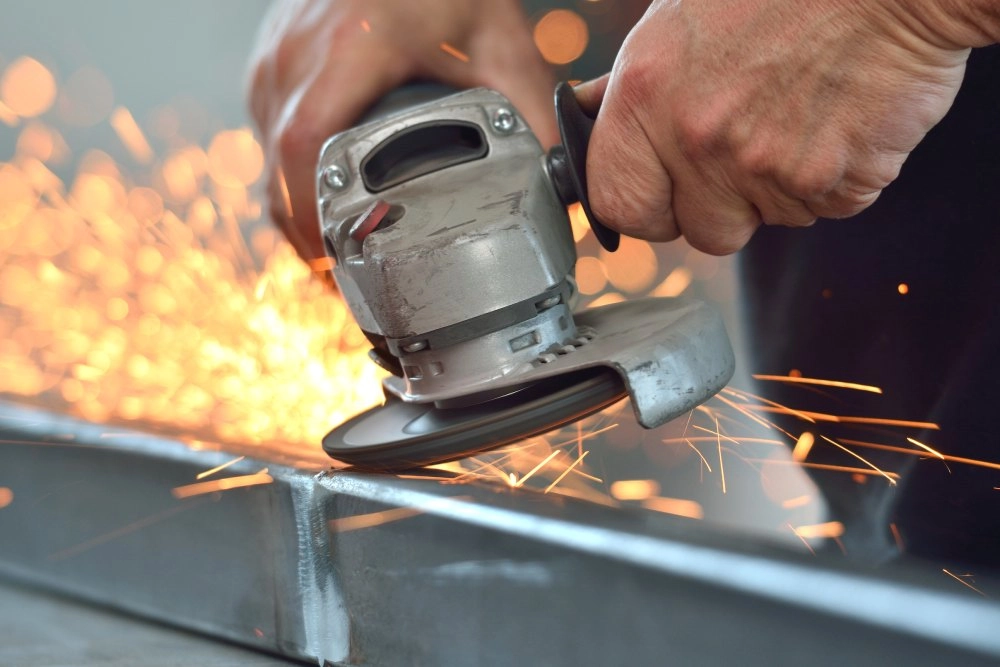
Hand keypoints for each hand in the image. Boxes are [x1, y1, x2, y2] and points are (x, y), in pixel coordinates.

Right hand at [248, 0, 556, 262]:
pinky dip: (292, 176)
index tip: (341, 255)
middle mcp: (297, 56)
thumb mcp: (498, 39)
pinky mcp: (271, 62)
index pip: (303, 147)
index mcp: (351, 48)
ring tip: (336, 248)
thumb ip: (531, 107)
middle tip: (345, 275)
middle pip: (278, 168)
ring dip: (298, 207)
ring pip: (268, 157)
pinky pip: (269, 134)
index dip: (312, 213)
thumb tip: (557, 178)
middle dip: (308, 231)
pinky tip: (321, 198)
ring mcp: (275, 59)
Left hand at [576, 0, 991, 254]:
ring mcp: (767, 167)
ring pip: (770, 219)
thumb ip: (631, 84)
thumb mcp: (677, 19)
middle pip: (702, 232)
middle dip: (721, 209)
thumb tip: (589, 114)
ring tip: (801, 111)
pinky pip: (827, 206)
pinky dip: (836, 176)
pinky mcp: (833, 181)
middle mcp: (700, 140)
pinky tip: (840, 117)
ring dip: (783, 185)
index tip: (660, 199)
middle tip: (745, 154)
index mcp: (648, 98)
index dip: (644, 207)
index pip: (619, 202)